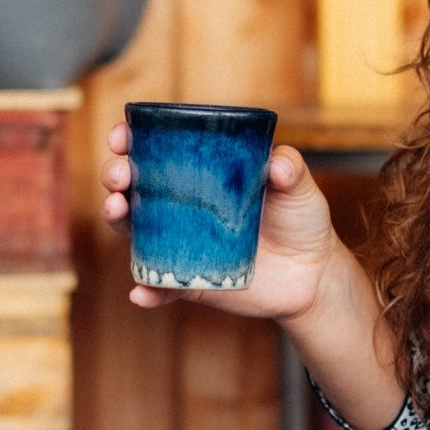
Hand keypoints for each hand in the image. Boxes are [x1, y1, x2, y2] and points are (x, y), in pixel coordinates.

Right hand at [101, 126, 345, 322]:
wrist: (313, 274)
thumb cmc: (301, 220)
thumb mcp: (300, 188)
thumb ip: (291, 170)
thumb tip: (277, 165)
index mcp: (202, 174)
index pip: (157, 151)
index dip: (131, 140)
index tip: (121, 137)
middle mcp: (183, 207)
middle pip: (134, 187)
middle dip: (116, 176)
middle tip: (120, 176)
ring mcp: (181, 244)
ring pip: (135, 230)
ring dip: (116, 219)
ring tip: (117, 210)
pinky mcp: (190, 280)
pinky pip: (160, 288)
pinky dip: (147, 292)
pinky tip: (141, 292)